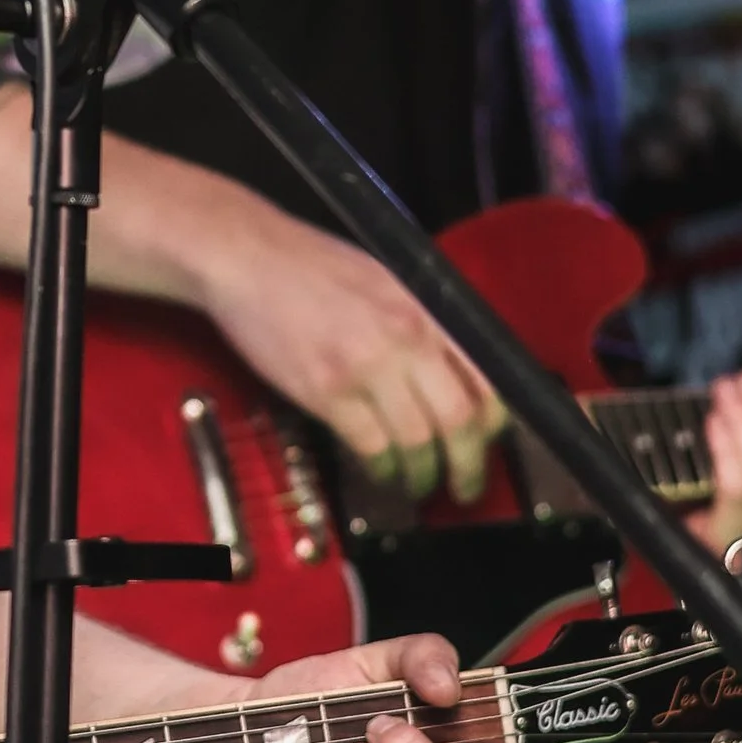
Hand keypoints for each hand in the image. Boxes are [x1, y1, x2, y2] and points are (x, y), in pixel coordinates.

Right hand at [185, 197, 507, 503]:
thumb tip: (454, 372)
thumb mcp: (387, 280)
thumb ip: (423, 322)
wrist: (247, 256)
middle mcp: (405, 338)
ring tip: (417, 484)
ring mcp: (365, 366)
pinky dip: (381, 469)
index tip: (487, 442)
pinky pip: (370, 445)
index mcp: (426, 309)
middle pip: (458, 420)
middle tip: (465, 487)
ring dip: (421, 474)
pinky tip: (380, 471)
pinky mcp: (326, 390)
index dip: (494, 424)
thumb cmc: (311, 264)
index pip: (487, 378)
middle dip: (468, 465)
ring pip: (416, 442)